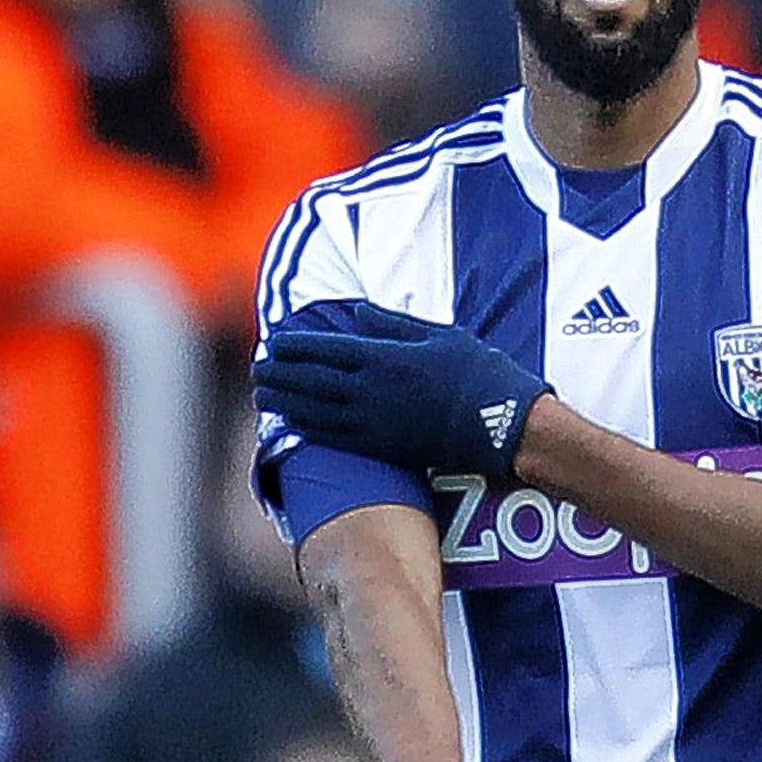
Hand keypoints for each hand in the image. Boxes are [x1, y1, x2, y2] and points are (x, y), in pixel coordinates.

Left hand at [254, 303, 550, 481]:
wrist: (503, 424)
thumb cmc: (478, 373)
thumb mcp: (441, 334)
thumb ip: (394, 324)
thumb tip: (356, 314)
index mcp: (385, 357)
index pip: (325, 349)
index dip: (294, 346)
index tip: (273, 341)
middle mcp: (372, 391)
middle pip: (311, 381)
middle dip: (280, 373)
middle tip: (259, 367)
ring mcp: (374, 422)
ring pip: (314, 411)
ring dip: (284, 401)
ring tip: (264, 394)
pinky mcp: (382, 447)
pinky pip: (333, 437)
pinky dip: (306, 427)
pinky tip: (293, 422)